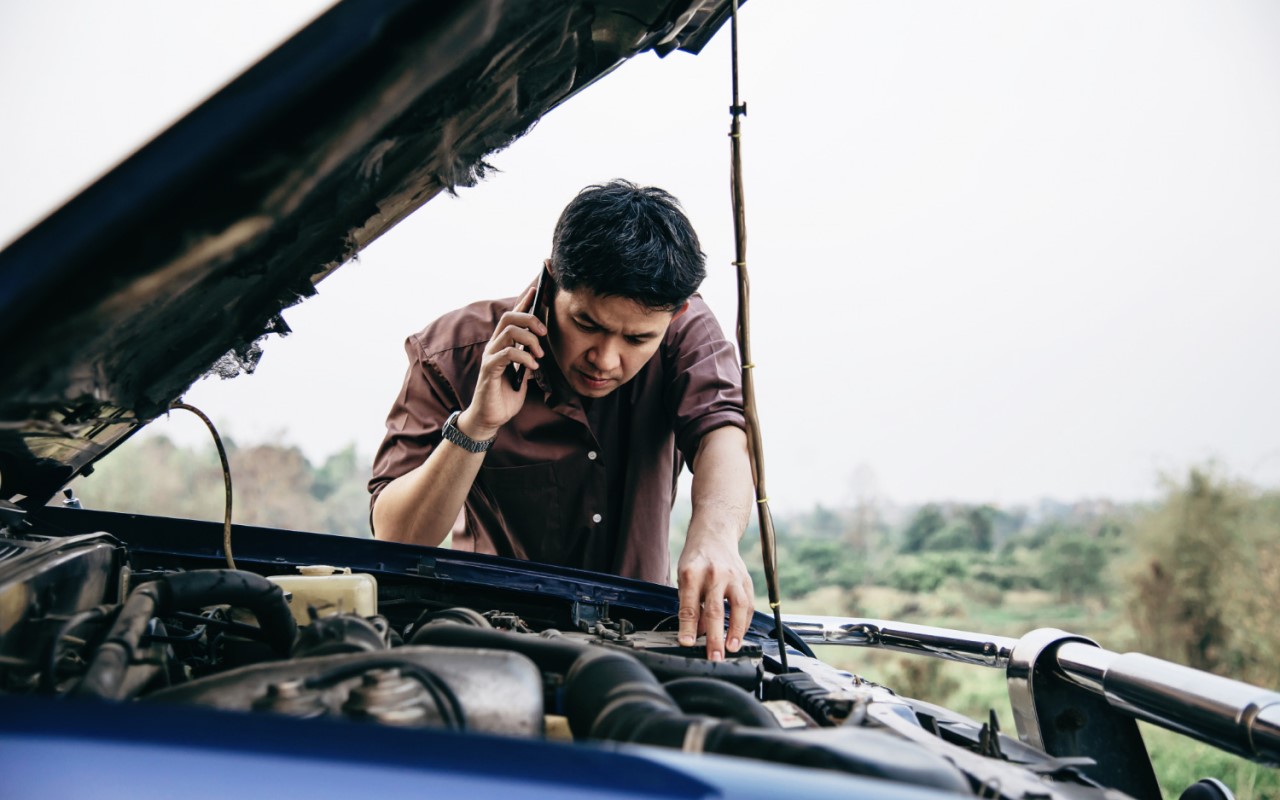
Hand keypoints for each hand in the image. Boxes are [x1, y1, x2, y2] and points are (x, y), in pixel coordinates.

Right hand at [459, 286, 544, 438]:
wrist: (490, 418)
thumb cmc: (505, 396)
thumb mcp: (523, 376)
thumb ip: (529, 360)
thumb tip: (541, 351)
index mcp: (502, 345)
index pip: (512, 317)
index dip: (523, 302)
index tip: (536, 290)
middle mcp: (494, 346)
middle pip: (509, 317)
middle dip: (530, 319)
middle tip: (544, 333)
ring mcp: (490, 356)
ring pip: (508, 331)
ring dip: (529, 339)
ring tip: (540, 355)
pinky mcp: (489, 369)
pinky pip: (507, 353)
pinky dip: (524, 357)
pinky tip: (532, 366)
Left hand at [676, 531, 754, 660]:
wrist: (714, 534)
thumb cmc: (695, 559)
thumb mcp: (684, 577)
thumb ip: (690, 604)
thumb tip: (697, 632)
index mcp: (692, 572)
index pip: (689, 605)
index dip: (688, 626)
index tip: (687, 643)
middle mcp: (714, 574)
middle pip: (715, 609)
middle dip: (715, 636)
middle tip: (714, 656)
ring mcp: (733, 576)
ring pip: (738, 607)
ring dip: (736, 631)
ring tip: (732, 649)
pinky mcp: (746, 579)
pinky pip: (749, 604)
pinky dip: (744, 622)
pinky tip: (739, 635)